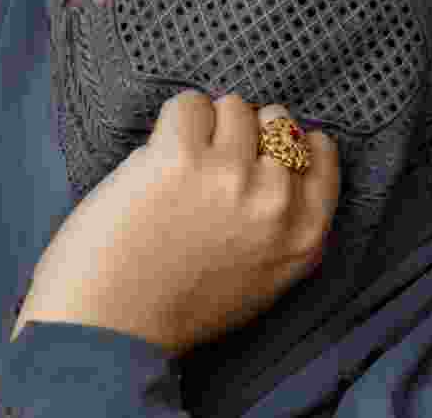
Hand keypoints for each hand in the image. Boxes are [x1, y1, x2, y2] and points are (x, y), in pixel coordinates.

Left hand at [11, 90, 340, 356]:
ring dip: (204, 127)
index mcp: (302, 238)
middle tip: (210, 167)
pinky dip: (171, 122)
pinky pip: (189, 104)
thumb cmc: (177, 307)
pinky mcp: (181, 157)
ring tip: (178, 168)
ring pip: (232, 108)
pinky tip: (156, 159)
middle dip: (244, 134)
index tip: (261, 150)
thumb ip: (281, 226)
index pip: (321, 157)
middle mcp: (275, 203)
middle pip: (276, 123)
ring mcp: (231, 176)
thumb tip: (276, 160)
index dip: (287, 144)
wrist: (111, 327)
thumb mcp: (260, 280)